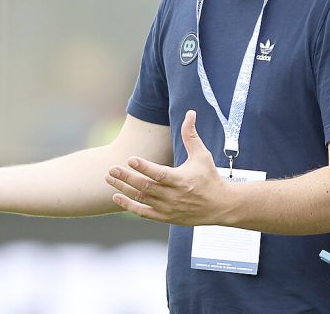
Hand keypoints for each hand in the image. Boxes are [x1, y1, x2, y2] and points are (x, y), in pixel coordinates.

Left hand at [106, 110, 228, 225]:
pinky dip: (129, 206)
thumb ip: (191, 135)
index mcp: (183, 180)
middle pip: (146, 187)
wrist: (219, 206)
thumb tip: (190, 113)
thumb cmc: (210, 177)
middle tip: (112, 169)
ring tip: (109, 178)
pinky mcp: (166, 217)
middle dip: (127, 178)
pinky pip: (143, 213)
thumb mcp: (202, 155)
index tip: (131, 158)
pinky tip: (116, 196)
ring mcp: (169, 208)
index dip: (145, 167)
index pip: (160, 174)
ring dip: (124, 188)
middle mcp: (174, 196)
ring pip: (142, 199)